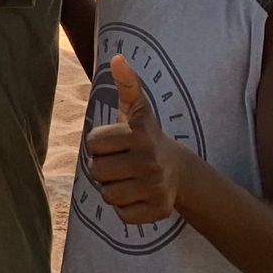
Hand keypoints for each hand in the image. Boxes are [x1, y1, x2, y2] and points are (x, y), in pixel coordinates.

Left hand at [84, 55, 186, 224]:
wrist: (180, 171)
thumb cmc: (147, 137)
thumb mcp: (137, 109)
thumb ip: (126, 84)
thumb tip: (117, 57)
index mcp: (139, 135)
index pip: (93, 143)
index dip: (99, 144)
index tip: (115, 143)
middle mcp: (149, 162)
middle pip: (97, 171)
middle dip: (103, 167)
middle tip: (119, 163)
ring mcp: (155, 188)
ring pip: (108, 194)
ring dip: (112, 188)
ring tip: (127, 178)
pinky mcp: (158, 211)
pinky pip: (122, 214)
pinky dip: (125, 207)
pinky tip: (136, 194)